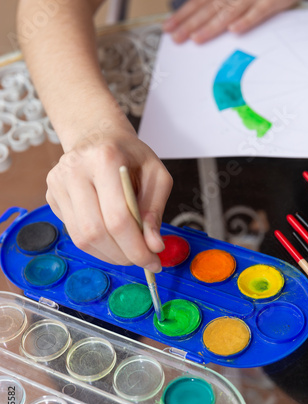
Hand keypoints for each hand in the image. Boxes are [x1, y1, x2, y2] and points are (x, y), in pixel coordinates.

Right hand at [46, 129, 172, 271]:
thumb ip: (155, 211)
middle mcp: (74, 170)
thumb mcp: (156, 176)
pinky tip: (112, 239)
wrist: (98, 137)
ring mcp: (57, 184)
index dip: (136, 248)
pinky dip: (97, 246)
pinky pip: (74, 234)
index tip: (153, 262)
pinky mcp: (51, 197)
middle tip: (142, 260)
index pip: (117, 218)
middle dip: (123, 255)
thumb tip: (154, 246)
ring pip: (82, 238)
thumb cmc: (130, 157)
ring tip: (129, 252)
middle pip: (96, 232)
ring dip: (109, 254)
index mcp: (104, 159)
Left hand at [163, 0, 298, 43]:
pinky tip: (234, 30)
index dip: (183, 14)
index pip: (199, 1)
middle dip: (190, 23)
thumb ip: (217, 0)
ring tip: (197, 39)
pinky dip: (247, 20)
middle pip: (209, 8)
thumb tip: (199, 13)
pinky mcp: (273, 0)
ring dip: (212, 26)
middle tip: (176, 38)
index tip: (168, 27)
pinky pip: (259, 11)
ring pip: (229, 11)